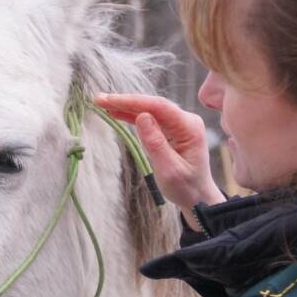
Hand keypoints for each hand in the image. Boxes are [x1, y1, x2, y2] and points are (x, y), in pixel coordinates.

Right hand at [95, 93, 224, 225]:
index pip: (159, 107)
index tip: (111, 101)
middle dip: (125, 101)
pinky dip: (131, 116)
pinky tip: (115, 112)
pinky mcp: (169, 129)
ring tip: (101, 103)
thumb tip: (142, 117)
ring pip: (148, 110)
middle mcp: (185, 120)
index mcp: (190, 127)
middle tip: (99, 99)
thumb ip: (155, 143)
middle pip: (152, 105)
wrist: (197, 197)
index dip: (133, 102)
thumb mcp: (169, 170)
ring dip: (125, 107)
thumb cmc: (186, 187)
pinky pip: (148, 119)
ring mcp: (177, 124)